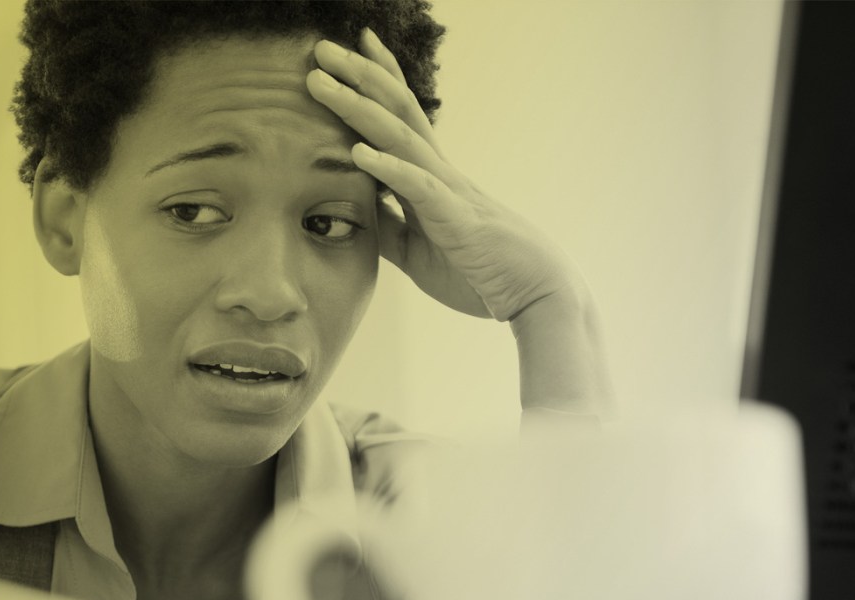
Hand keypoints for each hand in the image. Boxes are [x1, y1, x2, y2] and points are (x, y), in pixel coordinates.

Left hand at [306, 30, 582, 321]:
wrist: (534, 296)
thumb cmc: (479, 272)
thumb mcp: (417, 251)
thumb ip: (389, 226)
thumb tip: (356, 210)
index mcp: (429, 179)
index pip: (397, 119)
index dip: (373, 83)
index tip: (342, 55)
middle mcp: (439, 173)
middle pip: (396, 111)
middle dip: (359, 77)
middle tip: (321, 48)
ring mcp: (449, 191)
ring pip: (401, 137)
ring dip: (360, 108)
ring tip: (325, 83)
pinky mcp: (456, 219)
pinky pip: (418, 187)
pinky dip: (388, 167)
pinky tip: (359, 152)